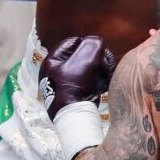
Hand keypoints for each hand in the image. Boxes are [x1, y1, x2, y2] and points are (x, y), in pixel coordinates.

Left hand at [39, 36, 116, 159]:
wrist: (74, 117)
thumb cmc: (75, 87)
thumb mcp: (85, 60)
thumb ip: (93, 45)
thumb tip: (97, 42)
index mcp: (52, 61)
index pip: (74, 42)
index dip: (89, 45)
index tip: (100, 52)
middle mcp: (55, 72)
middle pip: (82, 56)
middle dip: (97, 60)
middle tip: (106, 65)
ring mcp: (63, 84)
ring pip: (86, 70)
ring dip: (99, 72)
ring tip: (106, 77)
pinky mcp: (72, 95)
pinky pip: (87, 82)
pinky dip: (96, 83)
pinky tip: (103, 86)